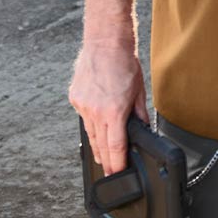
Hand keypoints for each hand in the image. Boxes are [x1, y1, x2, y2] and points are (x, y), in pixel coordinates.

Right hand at [69, 38, 147, 174]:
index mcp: (114, 112)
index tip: (118, 173)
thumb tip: (142, 130)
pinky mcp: (75, 98)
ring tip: (103, 158)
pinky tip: (97, 128)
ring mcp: (83, 105)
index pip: (115, 147)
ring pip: (90, 133)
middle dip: (106, 161)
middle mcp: (95, 111)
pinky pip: (84, 118)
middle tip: (111, 172)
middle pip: (100, 145)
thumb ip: (139, 115)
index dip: (117, 164)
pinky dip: (91, 124)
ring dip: (97, 146)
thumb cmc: (125, 64)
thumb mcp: (139, 93)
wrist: (105, 44)